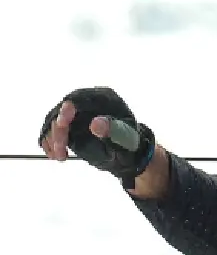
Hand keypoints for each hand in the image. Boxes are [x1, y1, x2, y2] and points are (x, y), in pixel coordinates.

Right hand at [39, 88, 155, 187]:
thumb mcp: (127, 139)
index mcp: (104, 98)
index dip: (67, 109)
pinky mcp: (67, 126)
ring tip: (60, 156)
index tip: (62, 124)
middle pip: (62, 110)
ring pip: (53, 121)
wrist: (127, 155)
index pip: (80, 98)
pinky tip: (54, 154)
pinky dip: (48, 142)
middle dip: (58, 130)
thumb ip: (114, 130)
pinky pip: (51, 130)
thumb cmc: (130, 144)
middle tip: (61, 150)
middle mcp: (86, 101)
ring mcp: (75, 113)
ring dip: (51, 139)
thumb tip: (95, 124)